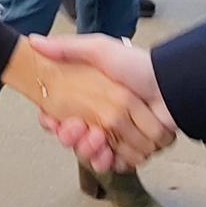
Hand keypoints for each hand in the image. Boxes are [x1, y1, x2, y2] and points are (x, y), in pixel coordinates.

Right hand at [29, 33, 170, 170]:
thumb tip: (34, 41)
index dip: (55, 125)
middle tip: (80, 130)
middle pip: (75, 141)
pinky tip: (109, 154)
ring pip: (94, 156)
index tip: (56, 122)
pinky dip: (112, 162)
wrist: (171, 85)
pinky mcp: (135, 150)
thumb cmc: (137, 65)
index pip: (61, 120)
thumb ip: (67, 48)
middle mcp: (102, 120)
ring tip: (98, 140)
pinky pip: (117, 165)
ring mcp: (118, 137)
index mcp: (89, 101)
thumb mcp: (100, 50)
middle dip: (74, 140)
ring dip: (91, 152)